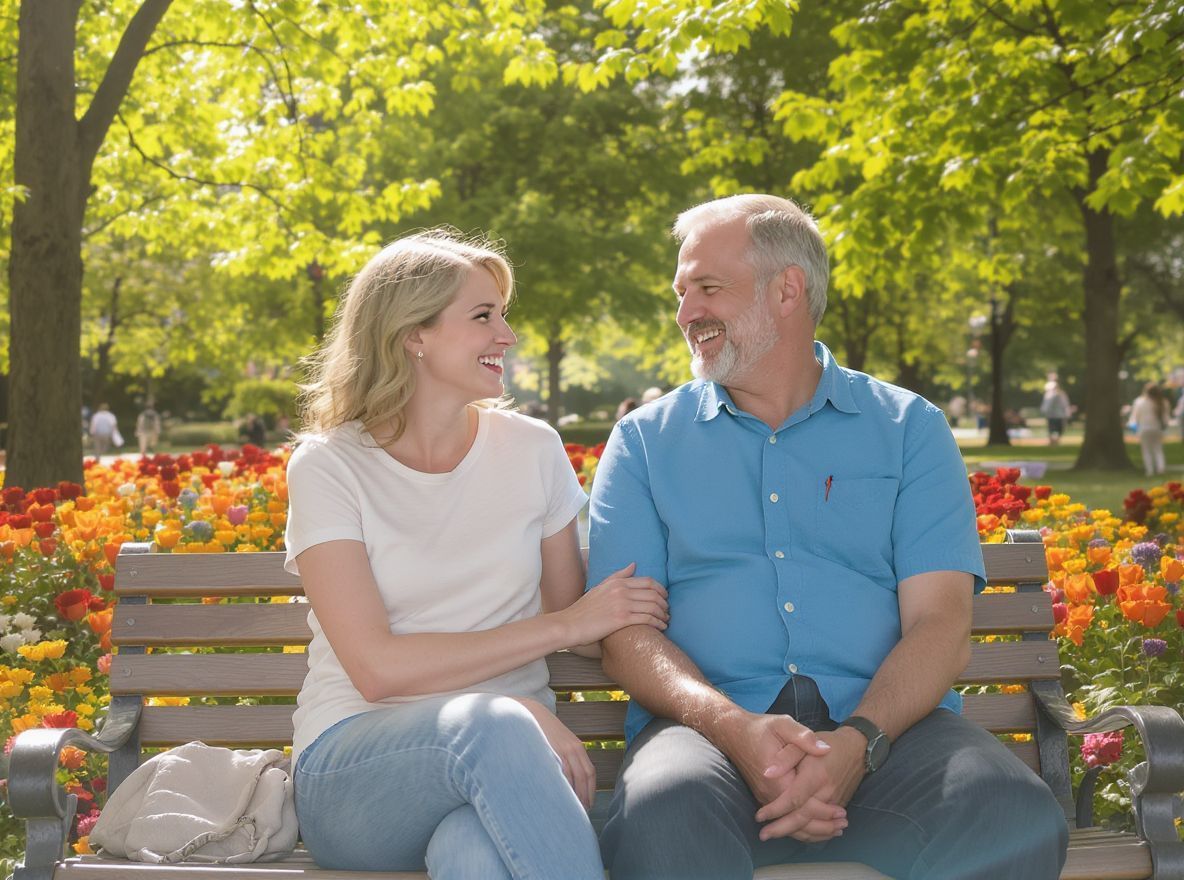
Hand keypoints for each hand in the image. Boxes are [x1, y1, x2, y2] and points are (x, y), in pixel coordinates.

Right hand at [517, 698, 596, 808]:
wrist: (532, 713)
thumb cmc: (544, 731)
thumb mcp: (559, 742)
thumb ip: (566, 757)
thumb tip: (568, 779)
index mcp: (578, 747)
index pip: (589, 773)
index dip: (590, 791)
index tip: (588, 805)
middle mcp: (574, 749)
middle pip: (584, 777)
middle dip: (584, 797)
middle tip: (581, 813)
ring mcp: (562, 749)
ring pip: (573, 777)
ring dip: (574, 795)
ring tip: (570, 810)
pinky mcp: (551, 750)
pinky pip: (560, 772)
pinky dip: (562, 786)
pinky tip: (559, 796)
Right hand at [557, 563, 668, 645]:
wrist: (571, 624)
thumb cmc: (585, 609)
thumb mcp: (600, 587)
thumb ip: (618, 575)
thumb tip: (634, 564)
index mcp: (617, 582)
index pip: (649, 581)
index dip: (661, 590)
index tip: (665, 598)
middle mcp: (621, 591)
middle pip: (654, 594)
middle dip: (665, 603)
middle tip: (667, 611)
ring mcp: (622, 604)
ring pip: (653, 607)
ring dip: (663, 614)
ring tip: (665, 621)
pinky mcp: (621, 619)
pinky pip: (647, 619)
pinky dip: (658, 623)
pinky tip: (661, 628)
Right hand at [713, 711, 846, 841]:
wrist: (733, 734)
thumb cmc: (760, 728)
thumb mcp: (783, 725)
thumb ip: (804, 737)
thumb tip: (825, 749)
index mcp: (777, 777)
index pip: (802, 803)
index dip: (823, 810)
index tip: (842, 813)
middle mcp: (769, 792)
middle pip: (797, 818)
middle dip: (822, 825)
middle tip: (844, 826)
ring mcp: (765, 797)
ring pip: (789, 824)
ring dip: (812, 830)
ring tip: (836, 831)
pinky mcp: (764, 797)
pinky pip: (783, 818)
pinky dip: (800, 827)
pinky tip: (815, 829)